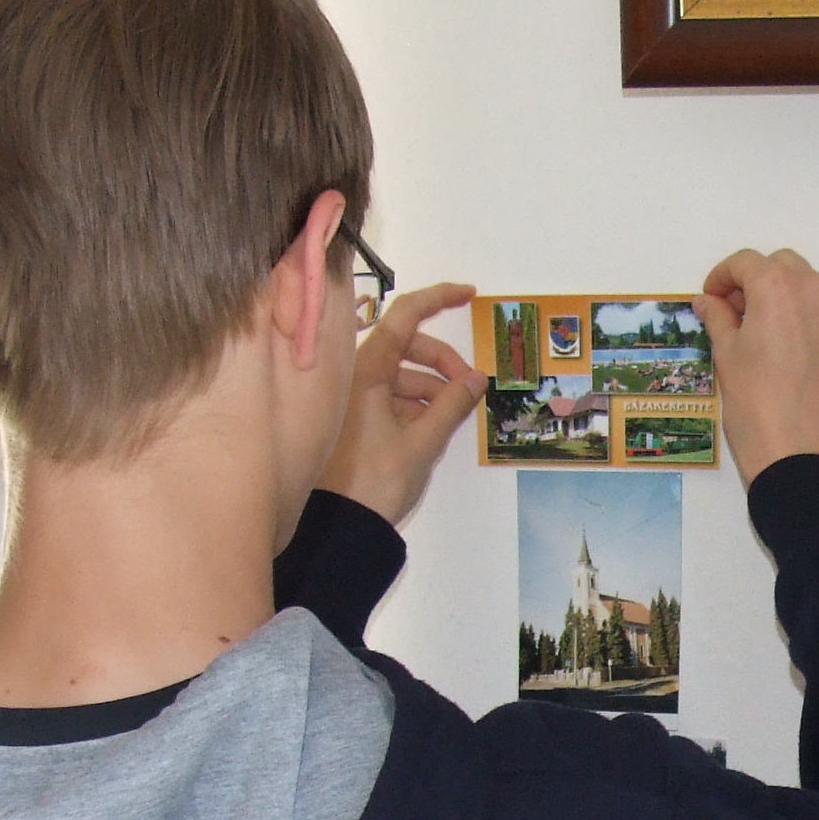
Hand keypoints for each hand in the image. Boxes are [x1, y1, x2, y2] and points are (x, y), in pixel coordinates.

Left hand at [321, 282, 485, 528]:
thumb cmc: (375, 480)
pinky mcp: (358, 417)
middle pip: (408, 345)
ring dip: (433, 387)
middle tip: (470, 387)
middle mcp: (358, 375)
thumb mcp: (423, 442)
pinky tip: (434, 426)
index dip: (438, 298)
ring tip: (455, 414)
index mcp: (367, 370)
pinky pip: (394, 395)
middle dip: (443, 360)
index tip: (469, 294)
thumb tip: (477, 379)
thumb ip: (453, 405)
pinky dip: (418, 403)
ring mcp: (356, 396)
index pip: (404, 315)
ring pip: (403, 373)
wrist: (341, 525)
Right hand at [699, 248, 818, 477]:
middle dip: (755, 280)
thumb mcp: (726, 356)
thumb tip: (709, 301)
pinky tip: (785, 353)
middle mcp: (814, 292)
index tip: (709, 298)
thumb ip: (718, 318)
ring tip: (759, 332)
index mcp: (778, 287)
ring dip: (782, 297)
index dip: (721, 276)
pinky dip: (802, 320)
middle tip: (733, 311)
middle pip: (781, 266)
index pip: (745, 262)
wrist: (804, 455)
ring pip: (807, 288)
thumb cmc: (756, 404)